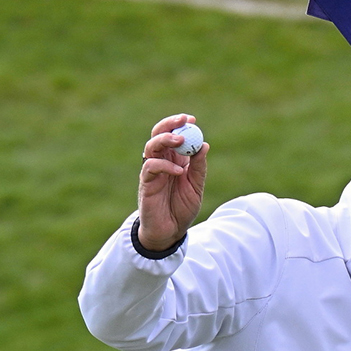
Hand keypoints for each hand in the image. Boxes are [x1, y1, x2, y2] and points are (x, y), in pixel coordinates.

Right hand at [137, 114, 209, 250]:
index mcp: (174, 159)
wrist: (170, 232)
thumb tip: (204, 145)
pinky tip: (179, 172)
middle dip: (170, 124)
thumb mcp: (196, 187)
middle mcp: (161, 161)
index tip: (192, 119)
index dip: (180, 124)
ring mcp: (152, 171)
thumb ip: (199, 168)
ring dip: (165, 139)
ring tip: (181, 140)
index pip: (173, 134)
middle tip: (184, 120)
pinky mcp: (146, 183)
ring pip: (152, 146)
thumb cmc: (182, 209)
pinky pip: (150, 166)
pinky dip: (165, 165)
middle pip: (159, 134)